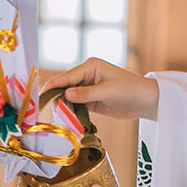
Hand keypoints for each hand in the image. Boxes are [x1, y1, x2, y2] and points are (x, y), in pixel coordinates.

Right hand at [41, 57, 158, 120]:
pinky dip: (70, 112)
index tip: (40, 98)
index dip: (51, 87)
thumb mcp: (108, 91)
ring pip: (66, 97)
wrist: (147, 101)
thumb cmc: (131, 90)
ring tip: (63, 118)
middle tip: (51, 112)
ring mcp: (86, 88)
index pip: (65, 77)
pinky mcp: (89, 100)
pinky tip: (69, 119)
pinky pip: (74, 105)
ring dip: (63, 107)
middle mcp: (85, 75)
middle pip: (63, 87)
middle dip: (56, 99)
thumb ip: (86, 93)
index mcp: (89, 67)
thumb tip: (65, 95)